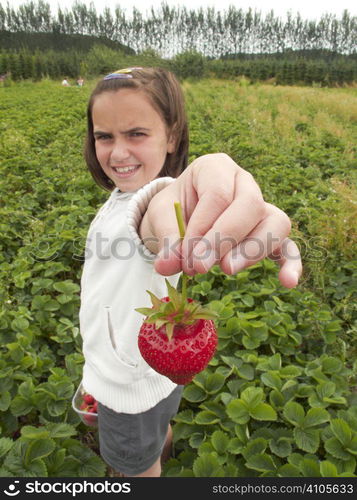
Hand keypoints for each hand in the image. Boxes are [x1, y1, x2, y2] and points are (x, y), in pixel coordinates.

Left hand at [141, 154, 301, 287]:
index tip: (186, 254)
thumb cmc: (173, 210)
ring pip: (275, 222)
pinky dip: (291, 264)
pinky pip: (289, 246)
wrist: (181, 214)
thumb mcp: (162, 217)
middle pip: (250, 204)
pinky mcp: (270, 233)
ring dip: (252, 250)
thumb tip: (167, 265)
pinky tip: (288, 282)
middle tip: (200, 266)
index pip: (218, 194)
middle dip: (225, 239)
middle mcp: (244, 182)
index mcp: (215, 168)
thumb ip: (166, 238)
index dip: (203, 227)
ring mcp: (262, 206)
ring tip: (226, 270)